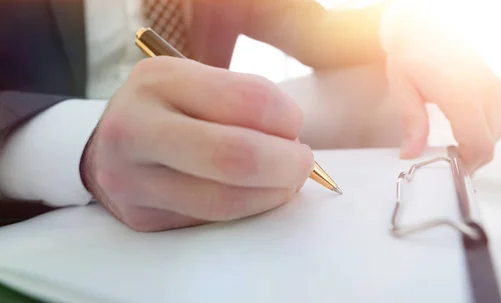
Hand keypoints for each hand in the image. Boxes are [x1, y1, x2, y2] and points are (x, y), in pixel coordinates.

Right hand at [80, 57, 313, 231]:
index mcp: (158, 81)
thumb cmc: (169, 110)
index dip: (286, 119)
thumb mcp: (196, 83)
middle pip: (233, 157)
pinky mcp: (140, 218)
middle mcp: (135, 128)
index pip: (246, 100)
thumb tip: (292, 141)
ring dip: (271, 194)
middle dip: (286, 165)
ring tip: (284, 182)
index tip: (294, 127)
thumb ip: (244, 101)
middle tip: (302, 164)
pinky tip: (253, 195)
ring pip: (223, 201)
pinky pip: (210, 221)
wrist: (108, 144)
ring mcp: (131, 179)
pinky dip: (245, 210)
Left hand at [381, 3, 500, 172]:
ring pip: (495, 130)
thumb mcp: (403, 87)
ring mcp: (491, 84)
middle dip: (473, 158)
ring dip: (479, 145)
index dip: (470, 164)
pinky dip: (482, 130)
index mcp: (461, 92)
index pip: (479, 142)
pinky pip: (494, 116)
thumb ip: (411, 123)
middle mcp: (483, 89)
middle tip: (450, 164)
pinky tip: (462, 132)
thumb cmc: (411, 52)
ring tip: (455, 150)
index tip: (453, 171)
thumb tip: (411, 154)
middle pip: (491, 141)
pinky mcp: (492, 82)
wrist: (424, 25)